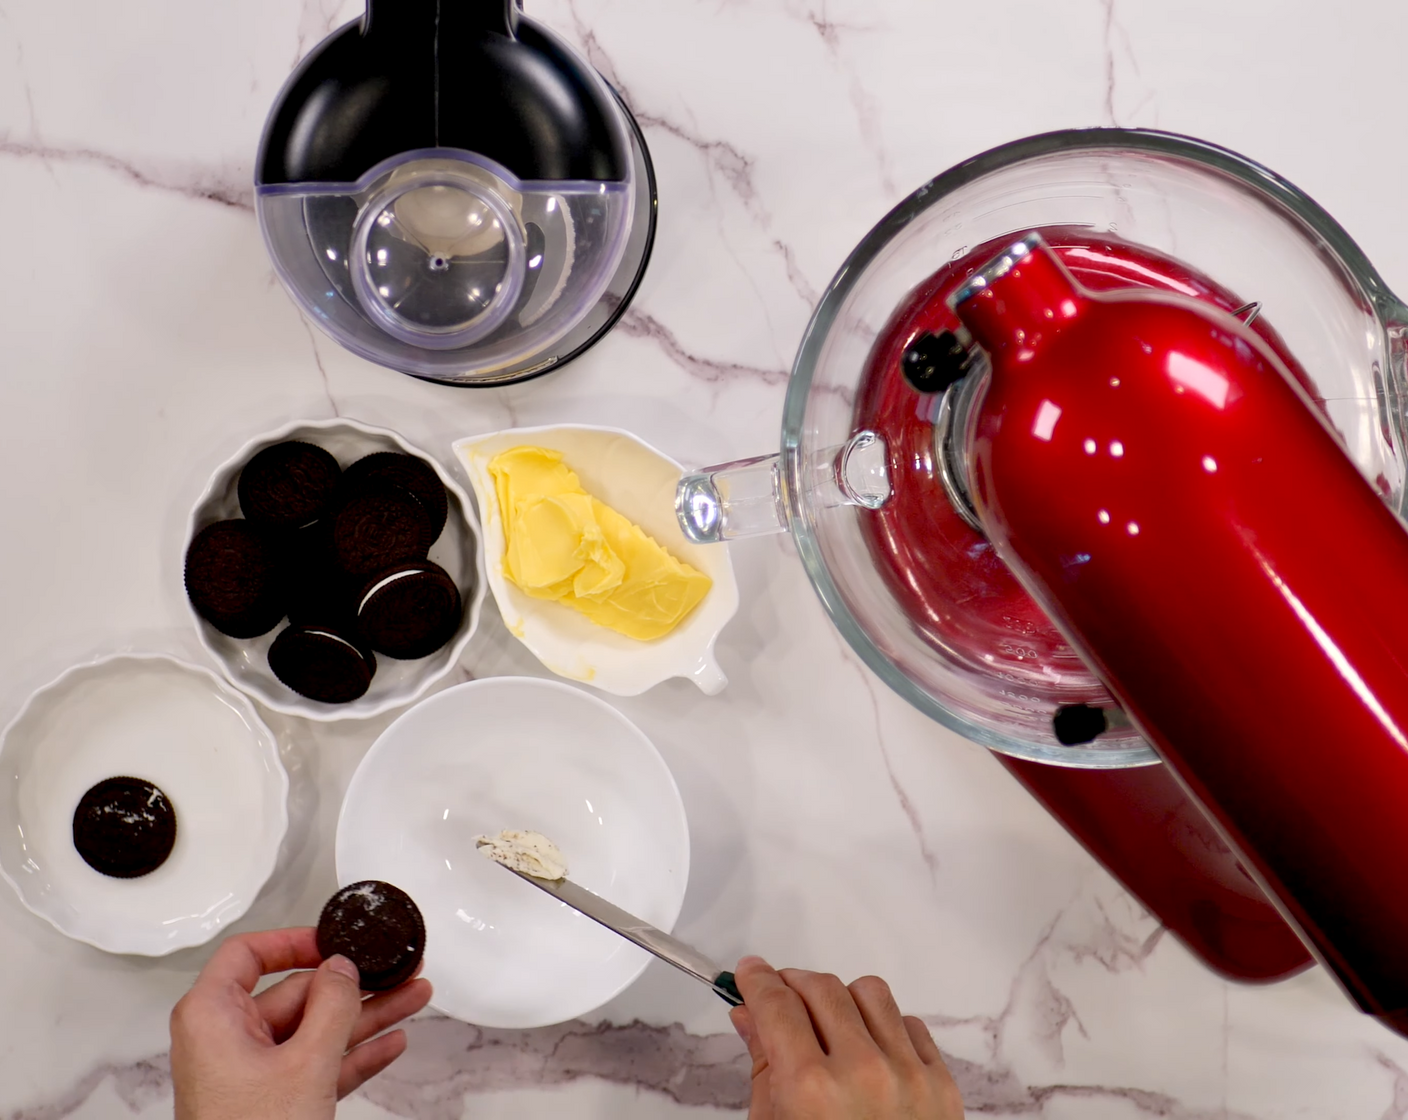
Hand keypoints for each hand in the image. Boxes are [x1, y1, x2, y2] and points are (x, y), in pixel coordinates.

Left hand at [170, 927, 432, 1119]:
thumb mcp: (305, 1064)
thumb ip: (331, 1007)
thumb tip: (342, 967)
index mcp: (213, 1018)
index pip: (247, 955)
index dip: (294, 942)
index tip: (335, 941)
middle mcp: (226, 1041)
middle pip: (296, 994)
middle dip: (354, 987)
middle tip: (396, 972)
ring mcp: (250, 1074)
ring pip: (315, 1030)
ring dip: (366, 1018)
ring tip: (411, 998)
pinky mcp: (271, 1102)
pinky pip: (316, 1064)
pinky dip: (353, 1055)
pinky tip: (390, 1043)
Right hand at [729, 957, 962, 1118]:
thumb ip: (764, 1067)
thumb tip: (749, 1017)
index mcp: (811, 1090)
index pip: (776, 1003)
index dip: (757, 980)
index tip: (750, 974)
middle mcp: (863, 1073)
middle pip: (820, 987)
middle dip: (793, 985)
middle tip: (779, 996)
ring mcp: (909, 1076)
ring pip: (870, 992)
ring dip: (841, 999)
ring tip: (827, 1021)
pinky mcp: (942, 1085)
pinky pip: (910, 1024)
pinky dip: (885, 1027)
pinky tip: (868, 1048)